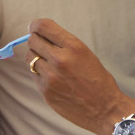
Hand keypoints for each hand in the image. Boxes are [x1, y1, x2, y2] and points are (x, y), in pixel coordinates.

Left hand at [25, 19, 134, 134]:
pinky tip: (52, 78)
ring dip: (36, 57)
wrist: (105, 109)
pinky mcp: (45, 91)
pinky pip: (33, 74)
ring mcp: (51, 76)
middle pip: (32, 40)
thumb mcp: (86, 54)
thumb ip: (64, 44)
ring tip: (49, 63)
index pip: (43, 26)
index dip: (35, 25)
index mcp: (74, 46)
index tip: (34, 28)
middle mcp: (60, 59)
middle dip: (36, 41)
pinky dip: (39, 73)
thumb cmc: (98, 80)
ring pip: (30, 57)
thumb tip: (42, 36)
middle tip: (43, 46)